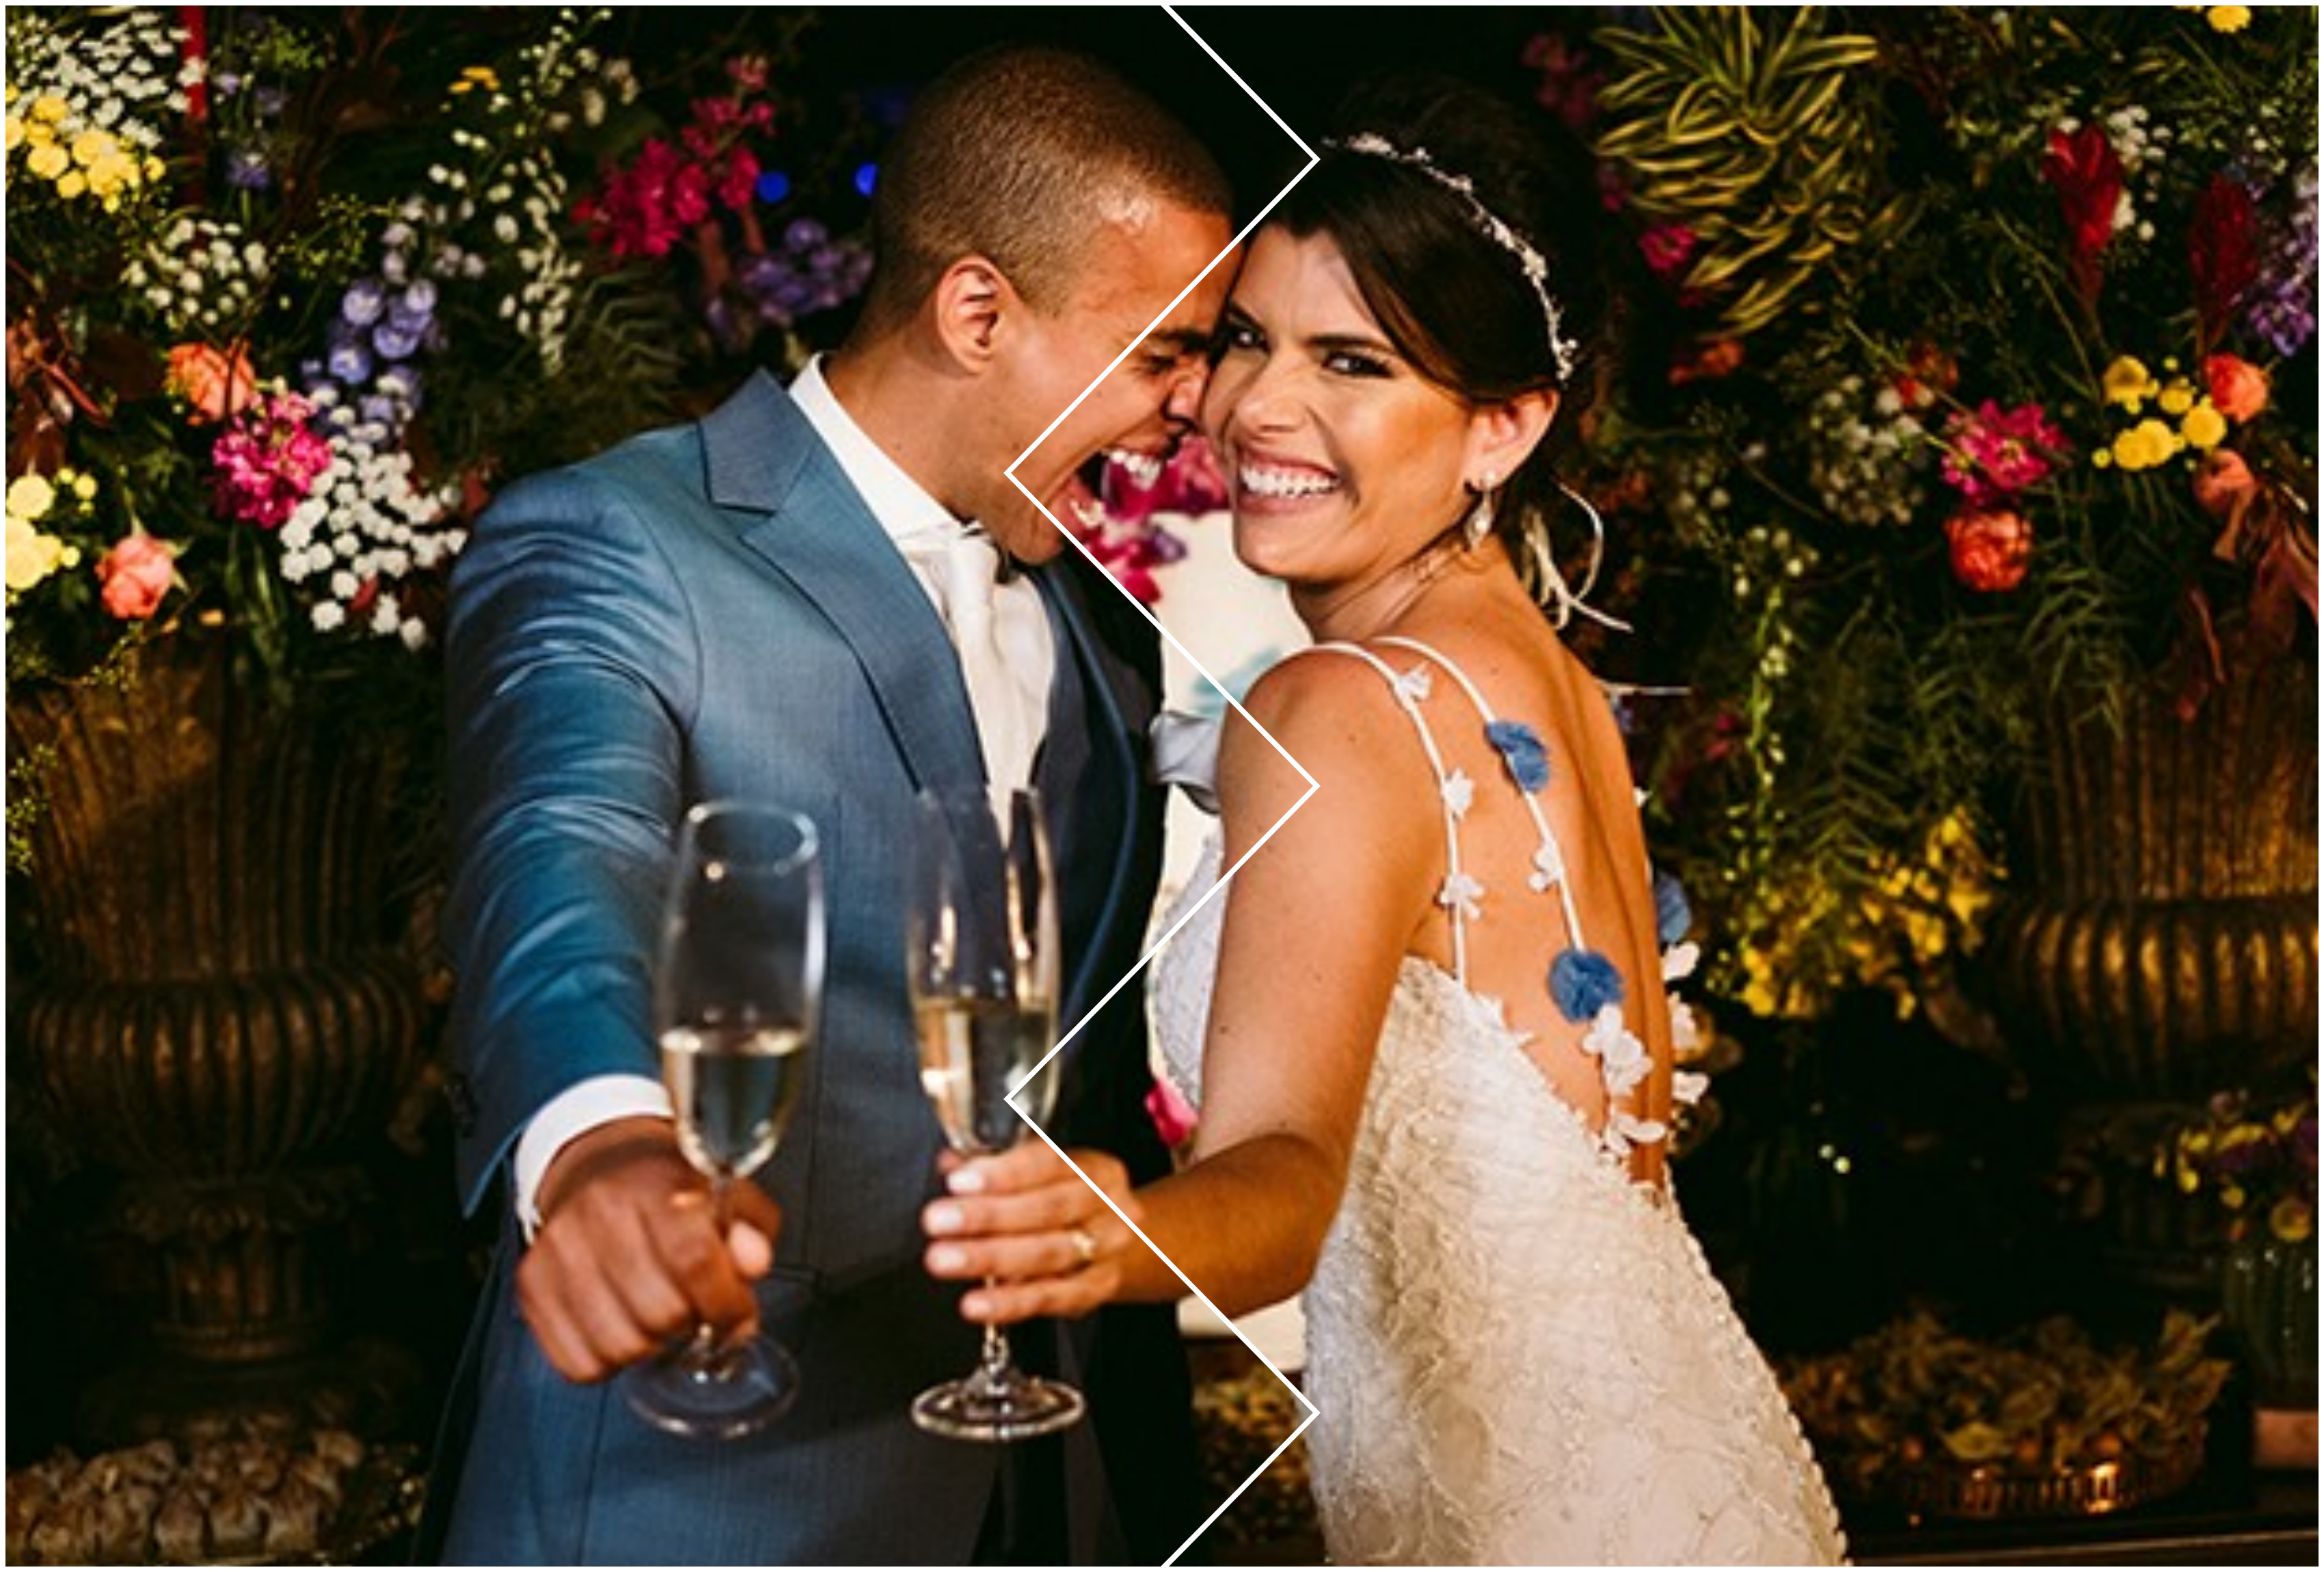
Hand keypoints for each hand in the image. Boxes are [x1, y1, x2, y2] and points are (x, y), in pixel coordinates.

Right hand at [515, 1115, 783, 1382]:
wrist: (598, 1164)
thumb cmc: (667, 1187)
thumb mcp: (728, 1194)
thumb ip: (752, 1230)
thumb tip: (753, 1263)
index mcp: (657, 1184)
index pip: (695, 1260)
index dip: (725, 1304)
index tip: (737, 1316)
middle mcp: (602, 1213)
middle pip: (660, 1313)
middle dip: (690, 1323)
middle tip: (693, 1307)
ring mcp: (560, 1251)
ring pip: (619, 1347)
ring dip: (651, 1346)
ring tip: (656, 1314)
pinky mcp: (532, 1283)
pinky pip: (577, 1362)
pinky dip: (607, 1361)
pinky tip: (620, 1325)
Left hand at [920, 1143, 1140, 1324]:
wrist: (1117, 1243)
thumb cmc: (1068, 1202)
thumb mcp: (1043, 1175)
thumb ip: (997, 1166)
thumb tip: (953, 1164)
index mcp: (1095, 1169)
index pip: (1050, 1163)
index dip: (1003, 1173)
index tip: (959, 1181)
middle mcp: (1109, 1208)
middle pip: (1047, 1210)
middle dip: (987, 1215)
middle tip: (938, 1220)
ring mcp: (1107, 1252)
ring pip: (1047, 1255)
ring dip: (990, 1257)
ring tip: (945, 1259)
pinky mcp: (1096, 1291)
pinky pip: (1051, 1298)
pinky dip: (1011, 1302)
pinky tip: (977, 1302)